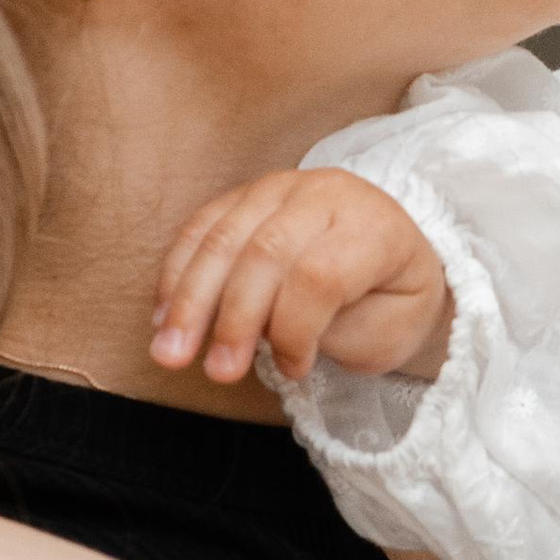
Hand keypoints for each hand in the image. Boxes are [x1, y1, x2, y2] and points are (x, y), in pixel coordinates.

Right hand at [151, 170, 453, 389]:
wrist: (396, 246)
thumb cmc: (392, 297)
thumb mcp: (390, 326)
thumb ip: (333, 328)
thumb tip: (268, 333)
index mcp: (374, 227)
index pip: (320, 275)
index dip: (296, 330)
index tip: (293, 371)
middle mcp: (326, 195)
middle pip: (265, 253)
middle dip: (234, 319)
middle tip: (218, 372)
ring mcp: (281, 187)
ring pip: (223, 238)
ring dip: (190, 300)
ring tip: (169, 352)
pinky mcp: (246, 194)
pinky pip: (200, 228)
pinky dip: (177, 274)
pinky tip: (163, 318)